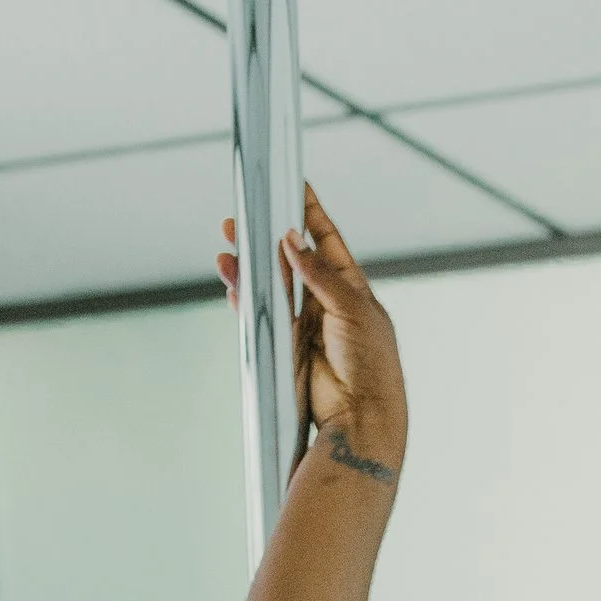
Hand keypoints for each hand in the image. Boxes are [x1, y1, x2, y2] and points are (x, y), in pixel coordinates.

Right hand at [218, 183, 405, 482]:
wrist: (360, 415)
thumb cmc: (371, 364)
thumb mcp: (351, 307)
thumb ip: (319, 274)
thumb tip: (293, 241)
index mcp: (350, 287)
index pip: (326, 240)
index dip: (309, 213)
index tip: (295, 185)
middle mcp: (326, 302)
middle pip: (290, 259)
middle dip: (266, 237)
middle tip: (243, 218)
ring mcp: (304, 324)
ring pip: (270, 285)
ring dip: (249, 266)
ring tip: (228, 246)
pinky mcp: (286, 345)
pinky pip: (261, 315)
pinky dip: (245, 298)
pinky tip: (233, 283)